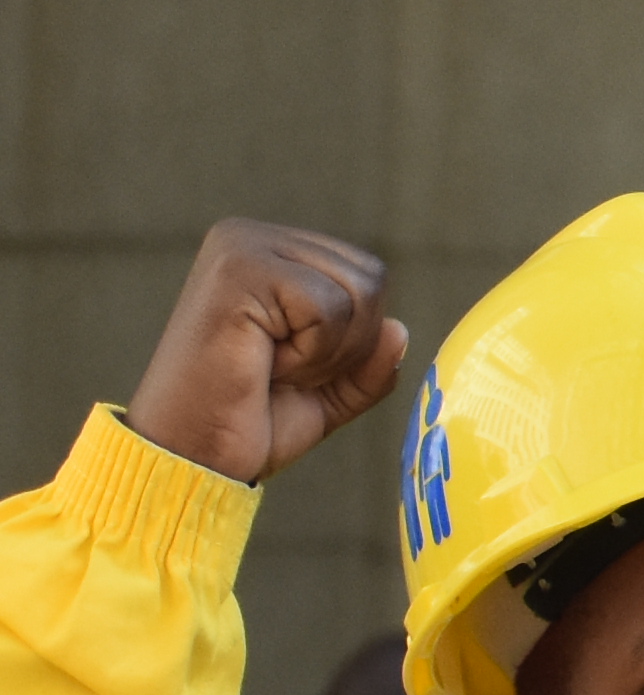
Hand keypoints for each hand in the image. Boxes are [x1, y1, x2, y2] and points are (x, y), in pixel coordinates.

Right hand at [131, 220, 408, 486]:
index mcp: (272, 253)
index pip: (369, 276)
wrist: (193, 458)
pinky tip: (262, 363)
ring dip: (328, 352)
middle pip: (372, 280)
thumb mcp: (329, 392)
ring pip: (359, 293)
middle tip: (279, 370)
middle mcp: (252, 237)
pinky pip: (329, 309)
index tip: (289, 366)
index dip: (353, 341)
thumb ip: (371, 362)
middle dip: (347, 346)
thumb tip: (399, 329)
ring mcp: (243, 246)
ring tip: (269, 366)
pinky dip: (310, 353)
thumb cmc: (249, 424)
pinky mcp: (239, 268)